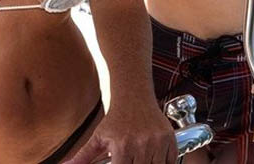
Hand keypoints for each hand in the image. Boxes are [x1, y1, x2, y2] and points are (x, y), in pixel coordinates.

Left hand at [63, 102, 177, 163]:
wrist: (134, 95)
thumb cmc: (116, 119)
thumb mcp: (98, 137)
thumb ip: (83, 157)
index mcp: (122, 147)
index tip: (121, 163)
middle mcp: (141, 145)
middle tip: (131, 159)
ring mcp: (157, 142)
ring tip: (140, 158)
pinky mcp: (169, 138)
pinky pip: (171, 161)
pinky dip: (165, 163)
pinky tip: (154, 158)